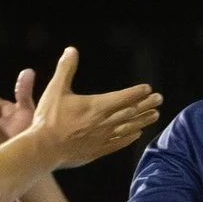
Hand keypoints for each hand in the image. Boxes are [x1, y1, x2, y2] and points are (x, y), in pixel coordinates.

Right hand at [25, 47, 162, 168]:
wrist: (43, 149)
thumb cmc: (48, 119)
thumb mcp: (56, 89)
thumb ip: (66, 69)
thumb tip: (71, 50)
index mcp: (97, 106)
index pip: (123, 97)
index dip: (137, 92)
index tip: (147, 88)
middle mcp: (104, 122)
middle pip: (130, 112)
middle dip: (146, 104)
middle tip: (159, 99)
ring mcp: (102, 138)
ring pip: (128, 128)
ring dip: (142, 120)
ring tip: (155, 116)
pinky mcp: (98, 151)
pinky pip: (119, 144)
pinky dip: (129, 138)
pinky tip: (137, 133)